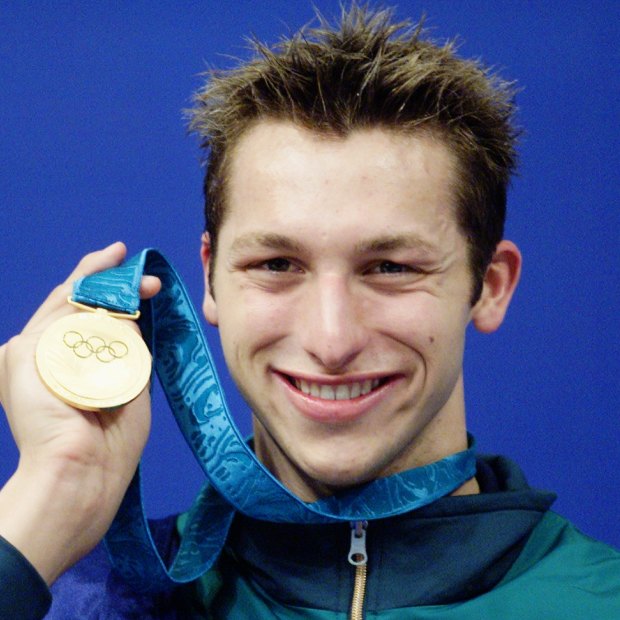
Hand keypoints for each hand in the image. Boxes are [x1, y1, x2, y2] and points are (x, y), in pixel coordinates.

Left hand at [0, 242, 160, 583]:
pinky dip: (149, 322)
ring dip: (137, 300)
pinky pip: (142, 341)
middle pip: (100, 303)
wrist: (79, 465)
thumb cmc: (45, 415)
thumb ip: (57, 320)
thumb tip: (101, 308)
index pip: (70, 296)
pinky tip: (156, 309)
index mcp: (42, 343)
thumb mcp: (28, 356)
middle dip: (120, 283)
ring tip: (152, 287)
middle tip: (144, 276)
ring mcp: (106, 361)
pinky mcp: (134, 376)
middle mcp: (75, 348)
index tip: (118, 253)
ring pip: (124, 319)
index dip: (93, 272)